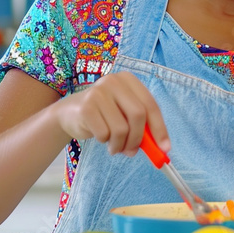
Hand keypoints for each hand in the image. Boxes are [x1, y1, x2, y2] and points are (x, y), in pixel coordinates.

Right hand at [49, 71, 169, 155]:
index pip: (151, 105)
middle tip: (132, 152)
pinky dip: (106, 142)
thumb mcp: (124, 115)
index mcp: (129, 80)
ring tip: (114, 147)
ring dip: (120, 145)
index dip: (159, 128)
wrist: (69, 113)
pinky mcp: (86, 106)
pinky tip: (101, 138)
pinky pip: (104, 133)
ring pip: (121, 128)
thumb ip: (142, 126)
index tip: (164, 148)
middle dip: (138, 139)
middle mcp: (114, 81)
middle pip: (138, 115)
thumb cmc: (103, 114)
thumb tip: (160, 148)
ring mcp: (98, 92)